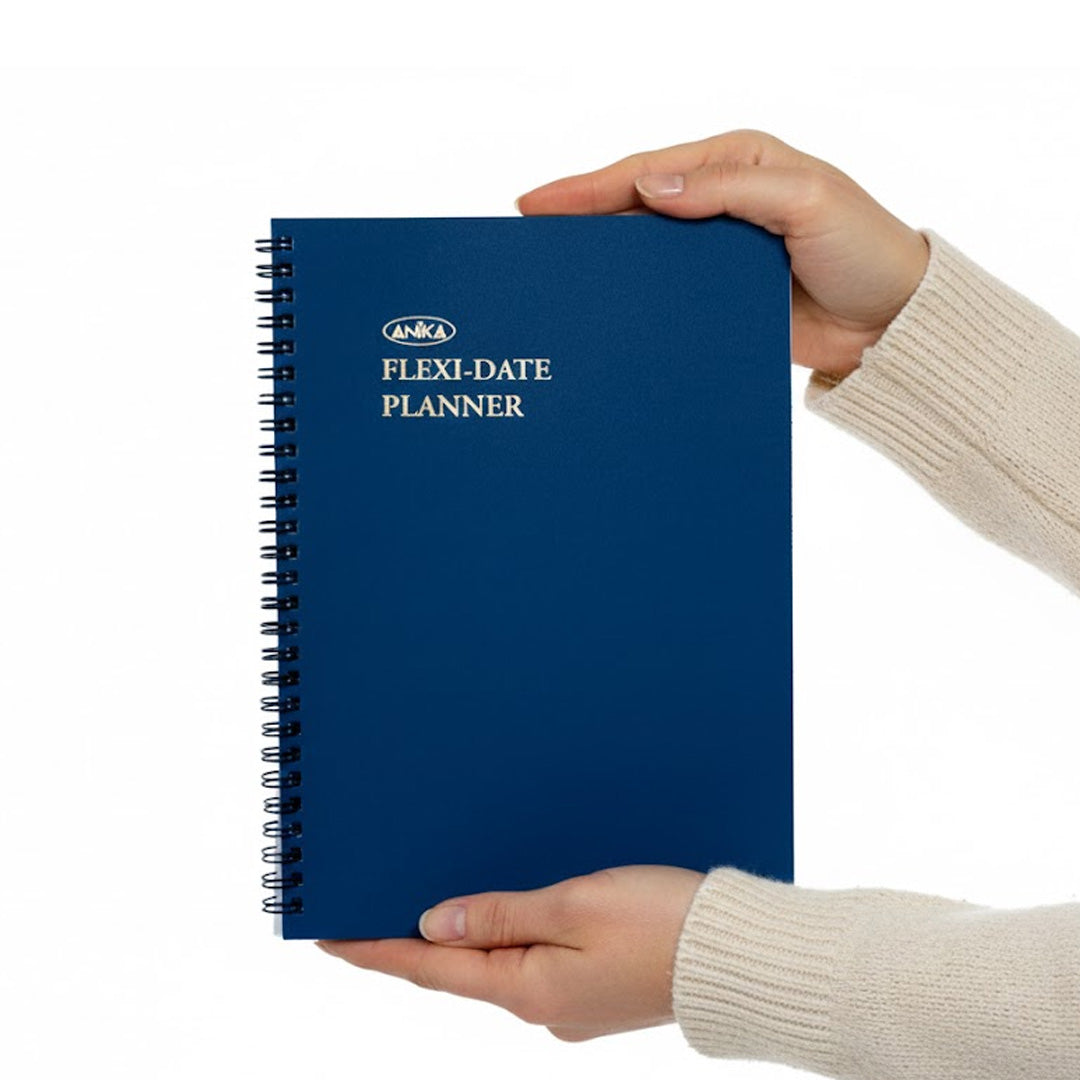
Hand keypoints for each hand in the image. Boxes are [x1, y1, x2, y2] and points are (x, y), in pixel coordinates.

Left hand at [316, 864, 705, 1041]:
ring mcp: (570, 1004)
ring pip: (499, 962)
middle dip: (416, 938)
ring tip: (435, 896)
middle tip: (375, 901)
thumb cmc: (663, 923)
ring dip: (466, 934)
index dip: (375, 950)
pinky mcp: (595, 991)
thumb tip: (434, 924)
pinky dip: (511, 936)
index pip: (430, 968)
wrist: (741, 956)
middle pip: (460, 968)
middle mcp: (542, 1007)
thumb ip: (500, 914)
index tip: (329, 934)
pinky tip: (510, 909)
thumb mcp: (573, 906)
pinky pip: (535, 961)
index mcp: (529, 988)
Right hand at [516, 129, 929, 380]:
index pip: (648, 172)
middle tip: (526, 233)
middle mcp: (721, 205)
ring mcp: (717, 254)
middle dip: (580, 216)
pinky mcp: (720, 299)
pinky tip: (601, 308)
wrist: (892, 324)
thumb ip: (730, 191)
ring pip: (644, 252)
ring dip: (600, 259)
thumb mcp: (804, 200)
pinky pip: (665, 295)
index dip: (589, 186)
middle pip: (635, 207)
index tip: (537, 201)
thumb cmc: (862, 248)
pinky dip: (632, 298)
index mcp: (738, 165)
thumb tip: (652, 190)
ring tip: (548, 271)